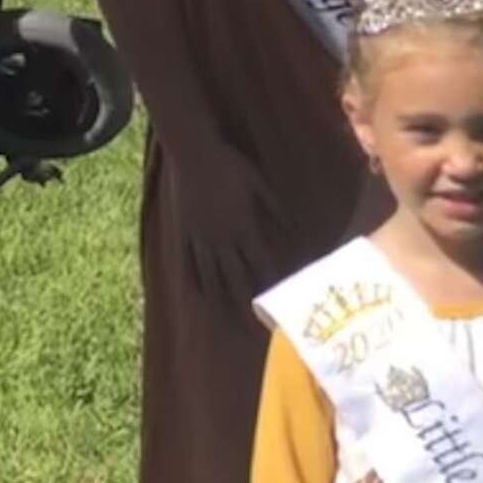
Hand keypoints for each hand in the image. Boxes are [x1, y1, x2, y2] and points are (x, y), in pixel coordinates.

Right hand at [177, 138, 288, 310]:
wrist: (193, 151)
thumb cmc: (230, 163)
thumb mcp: (259, 183)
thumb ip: (276, 209)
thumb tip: (296, 229)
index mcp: (244, 227)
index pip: (261, 264)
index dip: (270, 285)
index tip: (278, 307)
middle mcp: (222, 239)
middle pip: (235, 278)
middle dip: (244, 305)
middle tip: (251, 330)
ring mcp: (201, 237)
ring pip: (211, 275)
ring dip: (220, 299)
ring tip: (224, 321)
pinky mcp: (185, 231)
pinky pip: (189, 261)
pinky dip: (195, 279)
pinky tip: (199, 294)